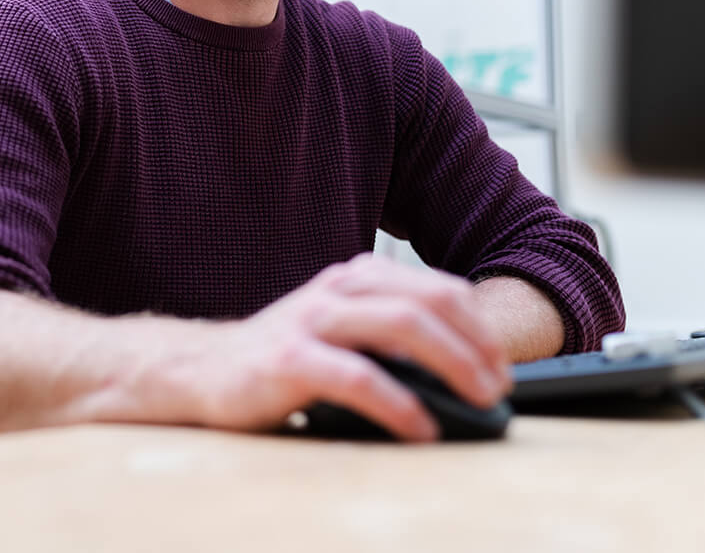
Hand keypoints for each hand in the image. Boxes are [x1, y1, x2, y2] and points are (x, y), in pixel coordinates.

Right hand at [191, 253, 511, 440]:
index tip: (502, 363)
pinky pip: (357, 377)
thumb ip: (385, 330)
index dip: (478, 324)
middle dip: (474, 343)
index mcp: (354, 277)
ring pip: (399, 326)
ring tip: (478, 399)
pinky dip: (398, 403)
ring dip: (451, 363)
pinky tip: (421, 428)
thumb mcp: (338, 326)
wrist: (203, 368)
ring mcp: (311, 321)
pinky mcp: (289, 360)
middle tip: (499, 384)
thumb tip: (460, 365)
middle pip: (425, 302)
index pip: (435, 287)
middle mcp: (336, 289)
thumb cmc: (283, 353)